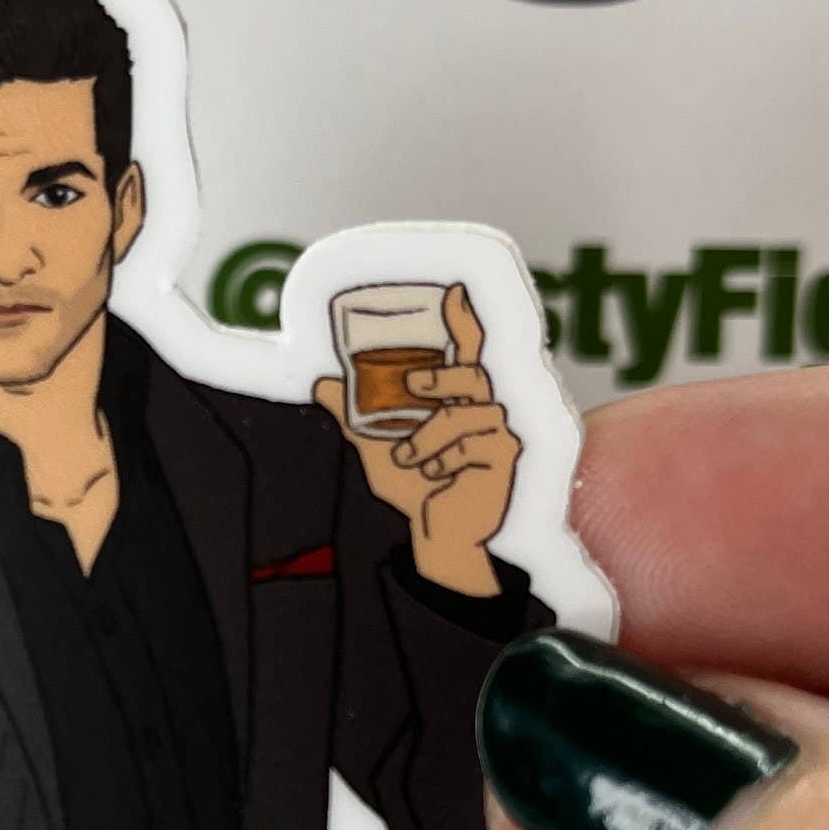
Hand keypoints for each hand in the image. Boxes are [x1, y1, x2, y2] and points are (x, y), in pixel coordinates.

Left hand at [314, 282, 518, 597]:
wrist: (435, 536)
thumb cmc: (416, 489)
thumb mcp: (374, 448)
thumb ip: (352, 417)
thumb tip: (321, 384)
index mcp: (458, 397)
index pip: (468, 349)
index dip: (464, 319)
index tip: (454, 293)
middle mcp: (484, 409)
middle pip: (472, 373)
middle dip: (440, 377)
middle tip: (410, 386)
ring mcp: (499, 433)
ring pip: (467, 412)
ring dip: (429, 435)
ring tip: (407, 459)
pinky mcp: (507, 460)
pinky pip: (474, 443)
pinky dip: (444, 459)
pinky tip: (434, 476)